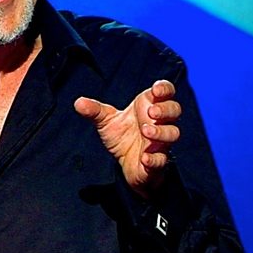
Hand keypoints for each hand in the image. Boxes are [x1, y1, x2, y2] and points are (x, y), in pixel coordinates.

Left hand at [74, 79, 180, 197]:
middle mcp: (160, 123)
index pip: (166, 92)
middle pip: (174, 110)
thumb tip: (78, 102)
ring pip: (173, 134)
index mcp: (150, 106)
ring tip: (145, 130)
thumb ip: (95, 111)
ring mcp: (161, 142)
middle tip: (150, 112)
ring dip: (161, 132)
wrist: (126, 164)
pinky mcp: (158, 162)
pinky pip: (162, 160)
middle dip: (165, 109)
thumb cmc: (123, 136)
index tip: (155, 89)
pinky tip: (145, 158)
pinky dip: (155, 159)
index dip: (164, 88)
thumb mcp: (107, 121)